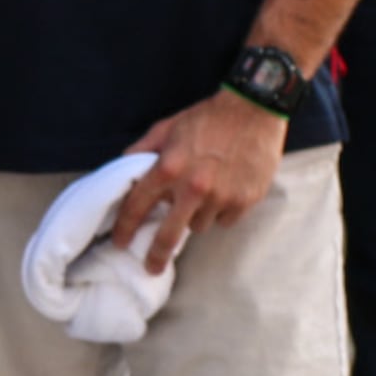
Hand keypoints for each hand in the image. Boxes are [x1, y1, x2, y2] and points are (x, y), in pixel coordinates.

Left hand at [108, 91, 287, 273]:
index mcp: (169, 168)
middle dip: (156, 255)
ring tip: (203, 194)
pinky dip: (221, 212)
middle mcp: (193, 187)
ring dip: (195, 216)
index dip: (125, 227)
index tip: (121, 241)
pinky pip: (225, 220)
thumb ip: (142, 150)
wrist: (254, 109)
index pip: (138, 205)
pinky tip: (224, 191)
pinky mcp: (245, 201)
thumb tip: (122, 169)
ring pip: (199, 225)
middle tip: (151, 266)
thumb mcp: (166, 127)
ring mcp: (221, 197)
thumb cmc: (207, 117)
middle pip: (168, 235)